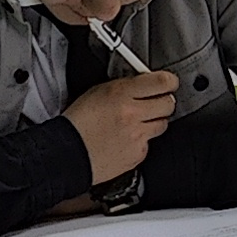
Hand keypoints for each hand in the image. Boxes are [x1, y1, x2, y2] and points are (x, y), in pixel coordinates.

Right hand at [63, 69, 177, 184]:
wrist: (67, 153)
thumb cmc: (77, 123)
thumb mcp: (97, 92)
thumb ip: (125, 86)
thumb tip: (144, 82)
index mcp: (121, 94)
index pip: (162, 82)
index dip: (170, 82)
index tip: (169, 83)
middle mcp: (132, 114)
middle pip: (168, 104)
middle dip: (163, 101)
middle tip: (154, 102)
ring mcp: (137, 136)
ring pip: (162, 124)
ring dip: (153, 121)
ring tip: (136, 122)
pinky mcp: (138, 154)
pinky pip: (150, 143)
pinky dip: (141, 141)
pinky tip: (126, 138)